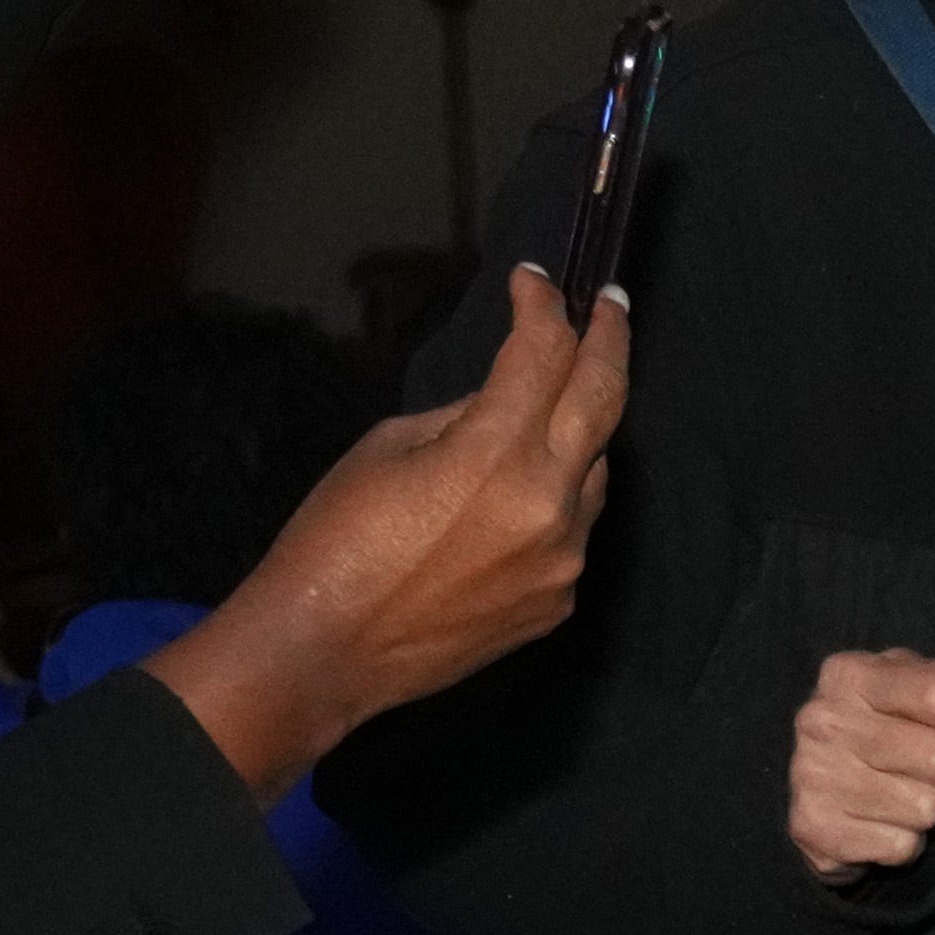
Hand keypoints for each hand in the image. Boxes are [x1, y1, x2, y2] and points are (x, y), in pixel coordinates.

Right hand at [147, 265, 631, 790]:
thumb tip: (504, 399)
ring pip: (595, 472)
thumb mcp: (389, 447)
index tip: (534, 281)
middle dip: (609, 338)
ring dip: (576, 433)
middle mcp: (547, 506)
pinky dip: (552, 504)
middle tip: (611, 304)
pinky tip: (509, 507)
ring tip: (546, 413)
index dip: (543, 305)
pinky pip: (572, 532)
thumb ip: (464, 415)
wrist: (322, 652)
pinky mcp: (558, 602)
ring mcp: (561, 560)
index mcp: (496, 455)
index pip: (545, 353)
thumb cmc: (334, 542)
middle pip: (605, 398)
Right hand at [789, 647, 934, 879]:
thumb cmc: (880, 732)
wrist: (818, 795)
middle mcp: (824, 721)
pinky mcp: (816, 829)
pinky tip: (887, 825)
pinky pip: (902, 846)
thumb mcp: (914, 693)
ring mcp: (815, 776)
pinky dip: (908, 843)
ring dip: (934, 810)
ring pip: (927, 807)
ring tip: (913, 798)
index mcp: (849, 676)